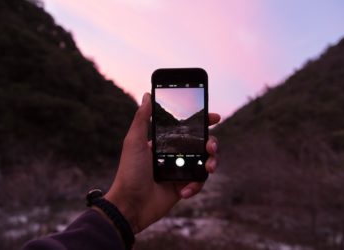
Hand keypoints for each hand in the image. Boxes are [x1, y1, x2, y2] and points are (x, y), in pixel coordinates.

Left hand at [105, 93, 219, 232]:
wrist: (130, 205)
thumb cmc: (129, 172)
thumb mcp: (134, 141)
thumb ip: (142, 118)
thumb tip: (147, 95)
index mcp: (164, 142)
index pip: (187, 128)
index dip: (202, 122)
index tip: (214, 117)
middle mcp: (174, 154)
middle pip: (201, 144)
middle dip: (212, 143)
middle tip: (211, 146)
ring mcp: (180, 171)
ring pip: (205, 162)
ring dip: (211, 163)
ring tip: (209, 167)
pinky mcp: (183, 187)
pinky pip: (199, 182)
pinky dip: (196, 185)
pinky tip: (184, 190)